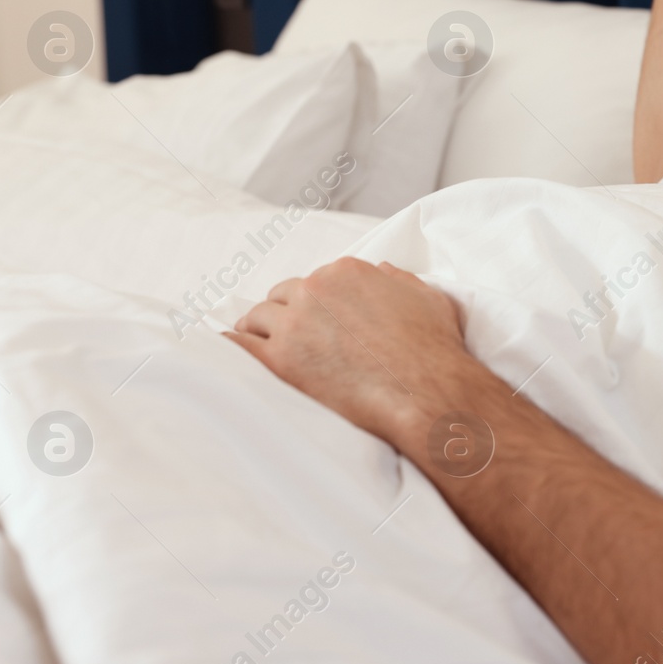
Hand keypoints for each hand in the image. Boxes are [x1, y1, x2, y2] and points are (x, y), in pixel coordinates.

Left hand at [223, 257, 469, 442]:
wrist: (426, 392)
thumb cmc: (434, 349)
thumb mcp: (428, 297)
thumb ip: (399, 280)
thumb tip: (383, 271)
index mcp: (346, 271)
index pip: (315, 281)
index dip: (316, 305)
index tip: (318, 323)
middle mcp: (315, 289)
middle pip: (282, 297)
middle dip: (286, 316)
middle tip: (292, 341)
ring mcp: (294, 324)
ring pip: (257, 319)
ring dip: (260, 334)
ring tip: (262, 352)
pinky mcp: (279, 360)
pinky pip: (237, 346)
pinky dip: (231, 349)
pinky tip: (228, 356)